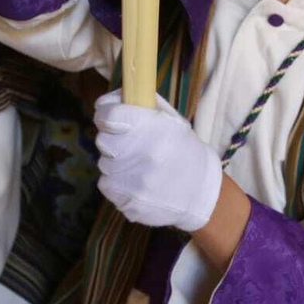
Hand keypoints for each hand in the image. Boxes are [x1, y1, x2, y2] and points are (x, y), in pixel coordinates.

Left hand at [94, 90, 222, 231]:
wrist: (200, 193)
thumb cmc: (184, 151)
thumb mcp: (172, 121)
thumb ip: (139, 107)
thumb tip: (105, 103)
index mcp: (153, 128)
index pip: (108, 115)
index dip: (105, 115)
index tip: (109, 119)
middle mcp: (140, 153)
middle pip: (102, 140)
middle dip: (113, 140)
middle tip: (132, 146)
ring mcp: (131, 180)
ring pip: (104, 164)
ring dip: (117, 163)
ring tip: (141, 167)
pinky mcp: (125, 201)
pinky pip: (107, 184)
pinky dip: (118, 183)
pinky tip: (138, 182)